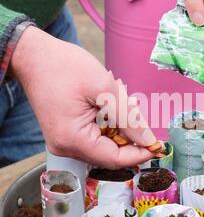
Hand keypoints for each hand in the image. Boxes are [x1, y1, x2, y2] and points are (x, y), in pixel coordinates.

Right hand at [10, 26, 155, 167]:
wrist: (33, 57)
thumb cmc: (63, 66)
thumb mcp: (103, 88)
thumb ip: (128, 117)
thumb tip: (148, 140)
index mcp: (72, 139)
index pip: (114, 159)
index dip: (139, 154)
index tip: (158, 145)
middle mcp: (65, 147)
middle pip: (109, 155)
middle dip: (129, 138)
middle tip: (139, 113)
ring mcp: (63, 142)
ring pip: (102, 146)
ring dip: (118, 129)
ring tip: (120, 102)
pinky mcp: (64, 134)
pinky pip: (92, 138)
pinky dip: (107, 125)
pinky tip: (108, 105)